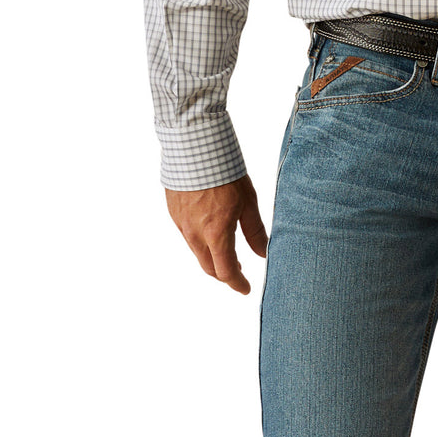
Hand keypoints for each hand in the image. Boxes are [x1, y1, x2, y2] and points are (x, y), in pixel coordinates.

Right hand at [164, 174, 267, 294]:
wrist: (194, 148)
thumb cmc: (225, 172)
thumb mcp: (248, 201)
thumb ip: (254, 230)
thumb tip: (263, 253)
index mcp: (216, 233)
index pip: (226, 271)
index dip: (237, 283)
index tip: (246, 288)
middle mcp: (195, 234)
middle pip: (209, 267)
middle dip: (224, 274)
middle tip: (239, 272)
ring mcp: (181, 224)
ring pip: (197, 252)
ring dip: (212, 258)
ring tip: (227, 253)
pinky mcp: (174, 213)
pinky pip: (187, 236)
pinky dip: (200, 242)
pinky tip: (210, 231)